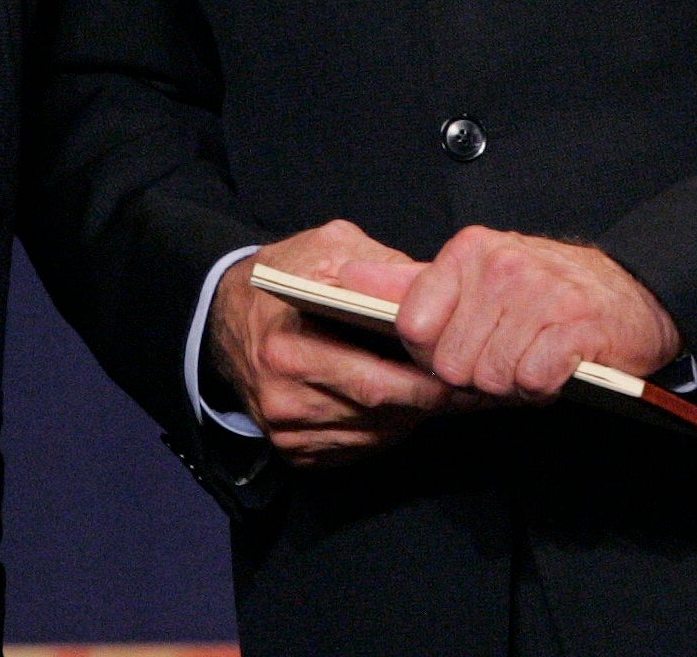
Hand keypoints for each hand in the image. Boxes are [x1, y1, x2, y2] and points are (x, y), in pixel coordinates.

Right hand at [208, 220, 449, 464]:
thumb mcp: (328, 247)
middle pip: (378, 412)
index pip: (374, 379)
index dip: (425, 381)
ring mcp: (286, 429)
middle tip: (469, 387)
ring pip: (373, 434)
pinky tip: (404, 403)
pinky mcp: (292, 449)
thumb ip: (380, 266)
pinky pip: (357, 447)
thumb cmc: (284, 274)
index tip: (462, 371)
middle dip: (429, 400)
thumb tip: (434, 286)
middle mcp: (283, 397)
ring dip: (411, 416)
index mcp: (288, 347)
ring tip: (445, 391)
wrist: (226, 313)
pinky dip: (386, 428)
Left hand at [389, 227, 680, 403]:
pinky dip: (542, 388)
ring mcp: (539, 294)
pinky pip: (533, 380)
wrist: (630, 292)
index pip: (413, 325)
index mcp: (468, 251)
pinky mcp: (576, 327)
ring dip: (511, 383)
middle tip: (503, 357)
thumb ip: (409, 283)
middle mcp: (500, 266)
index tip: (454, 351)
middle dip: (475, 376)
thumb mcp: (473, 275)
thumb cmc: (543, 289)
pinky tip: (554, 369)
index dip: (429, 355)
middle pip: (451, 363)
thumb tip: (346, 279)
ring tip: (529, 359)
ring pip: (491, 376)